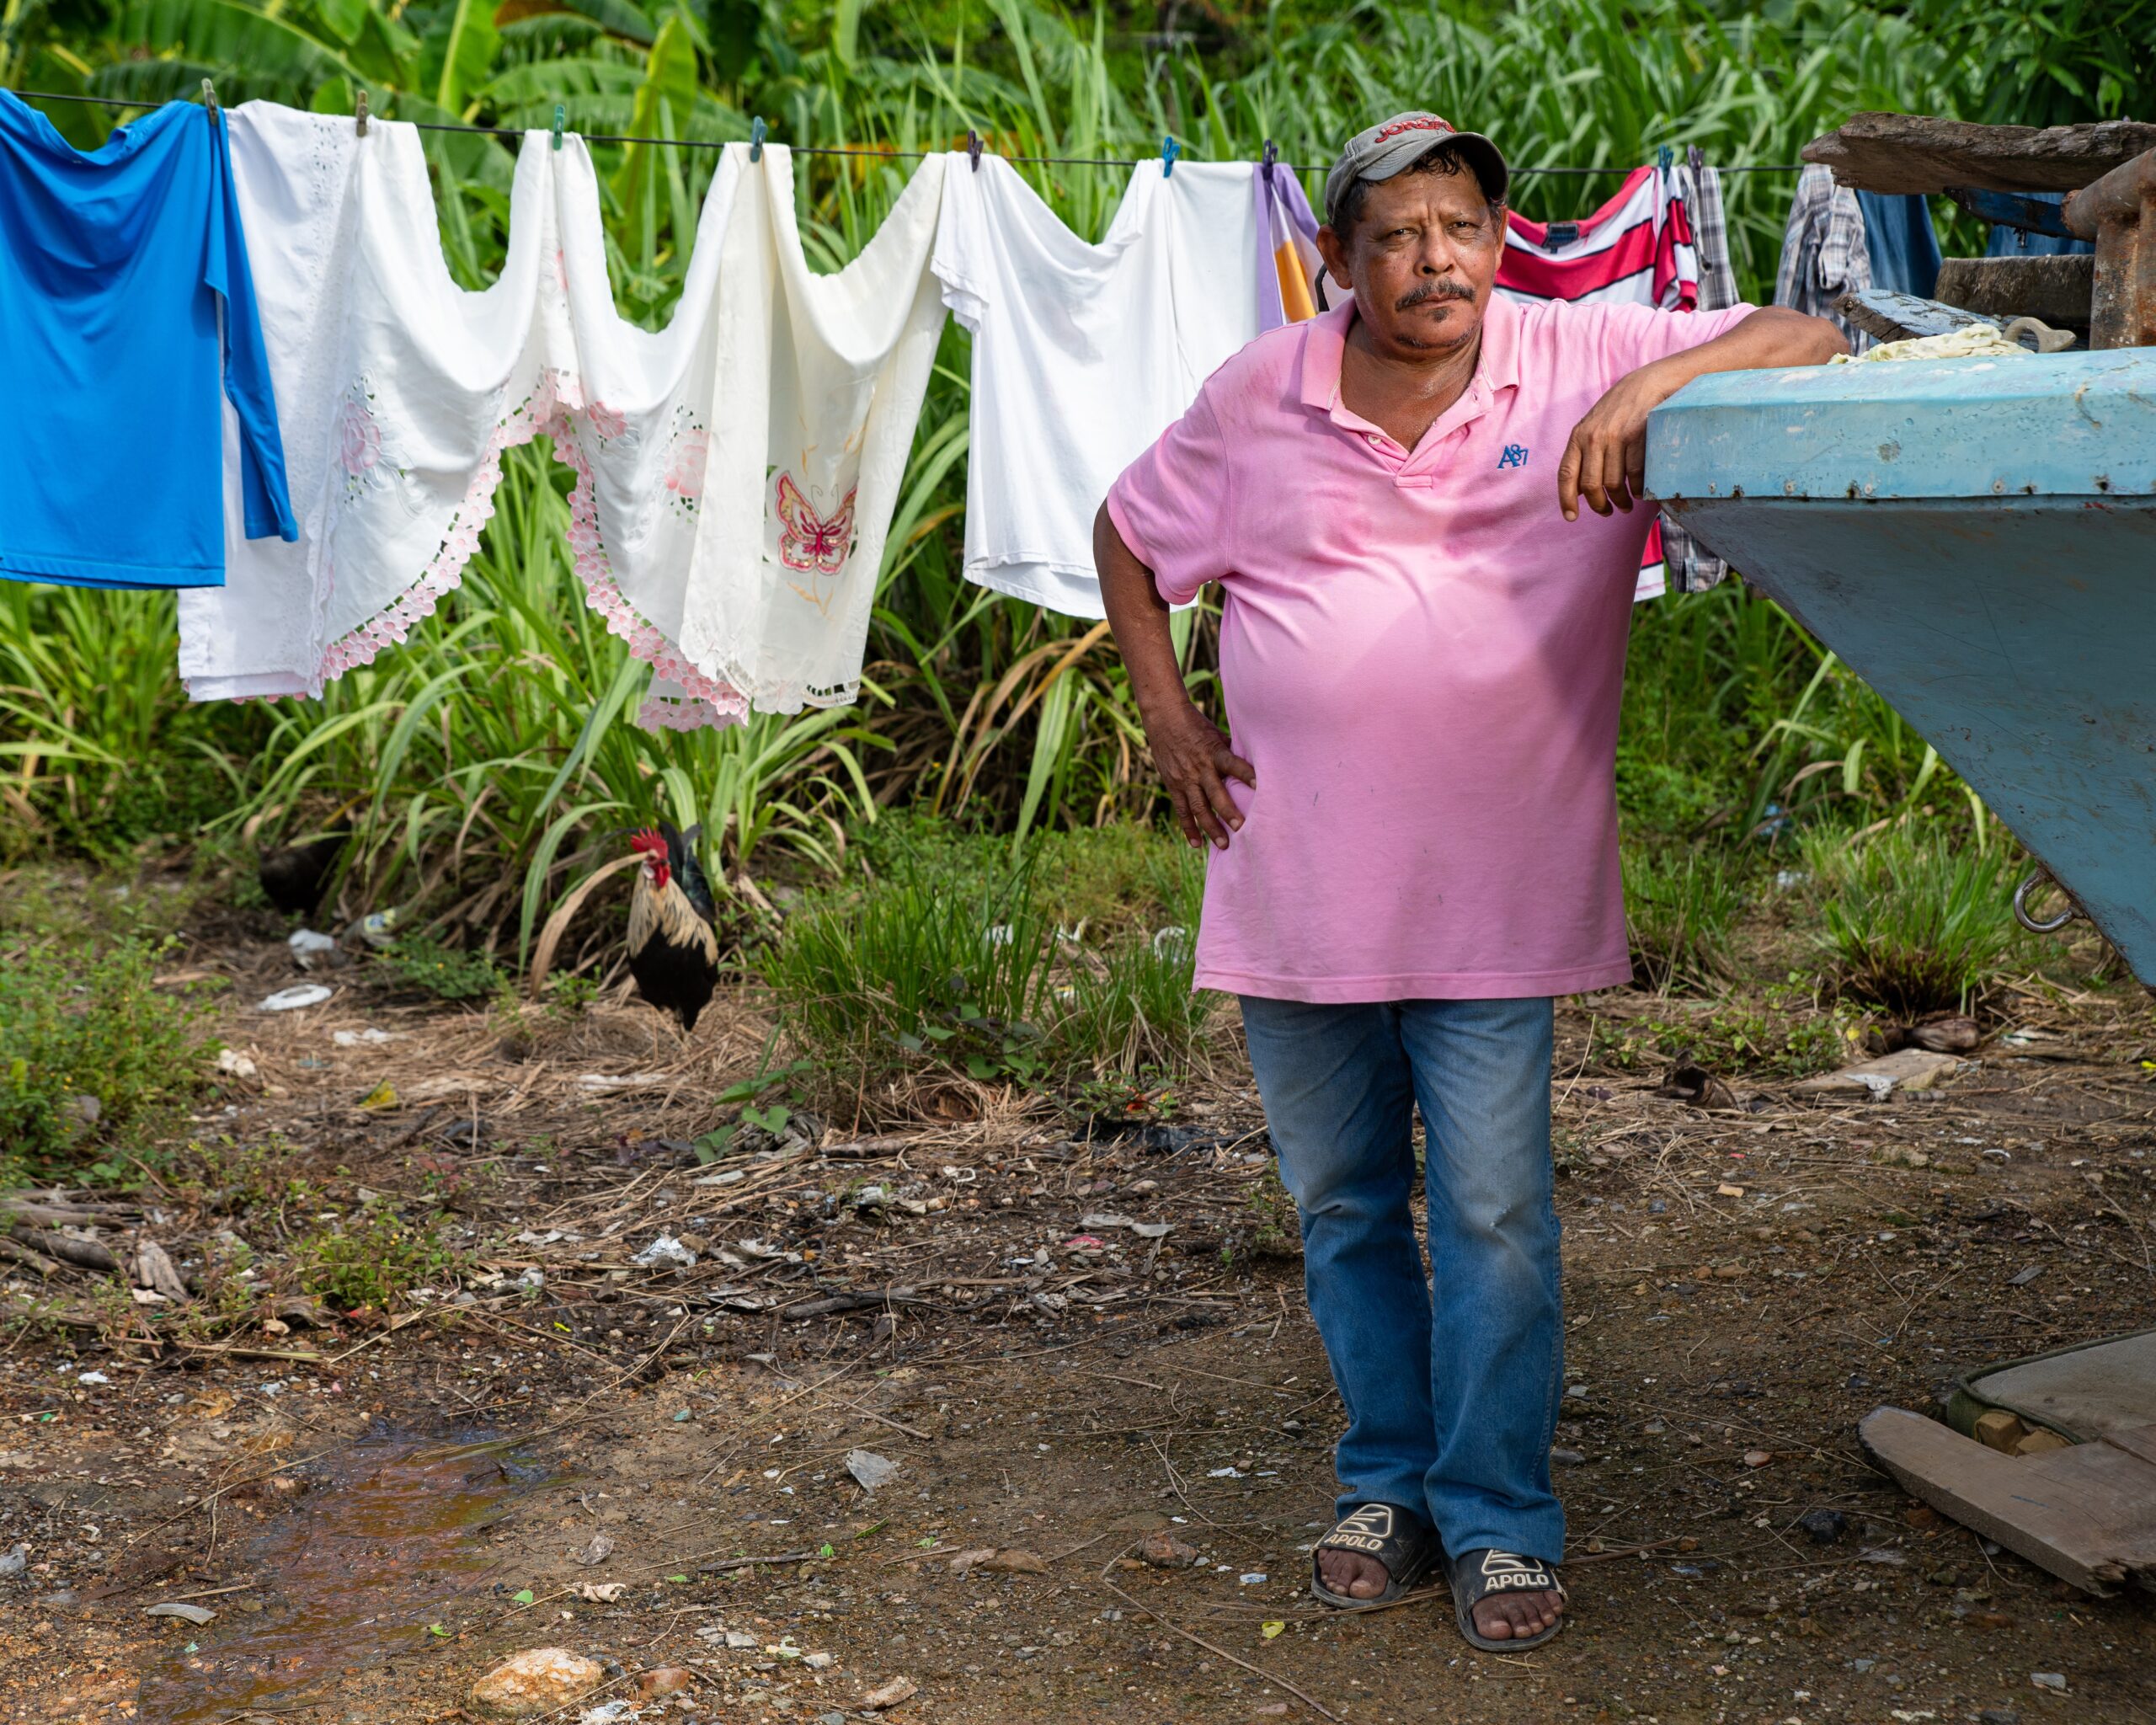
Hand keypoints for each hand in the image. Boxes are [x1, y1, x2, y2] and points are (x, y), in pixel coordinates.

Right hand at [1144, 699, 1254, 849]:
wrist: (1164, 718)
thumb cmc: (1197, 725)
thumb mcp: (1217, 734)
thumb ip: (1231, 752)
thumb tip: (1255, 765)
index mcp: (1214, 752)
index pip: (1233, 764)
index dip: (1246, 774)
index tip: (1261, 785)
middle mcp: (1200, 768)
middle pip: (1215, 793)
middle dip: (1228, 812)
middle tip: (1241, 828)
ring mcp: (1185, 779)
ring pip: (1198, 807)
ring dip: (1211, 827)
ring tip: (1224, 844)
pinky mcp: (1173, 785)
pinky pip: (1181, 811)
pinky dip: (1189, 829)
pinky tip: (1197, 845)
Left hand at [1557, 360, 1680, 520]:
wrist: (1646, 384)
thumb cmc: (1618, 410)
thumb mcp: (1593, 427)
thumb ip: (1583, 455)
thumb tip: (1577, 490)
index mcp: (1578, 437)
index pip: (1566, 474)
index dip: (1567, 499)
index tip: (1571, 517)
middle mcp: (1594, 438)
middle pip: (1591, 484)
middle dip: (1599, 505)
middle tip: (1608, 512)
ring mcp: (1616, 437)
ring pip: (1614, 483)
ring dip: (1621, 501)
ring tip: (1625, 506)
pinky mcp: (1638, 436)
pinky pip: (1635, 474)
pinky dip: (1638, 489)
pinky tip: (1640, 492)